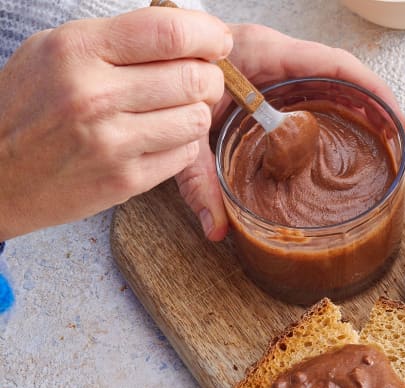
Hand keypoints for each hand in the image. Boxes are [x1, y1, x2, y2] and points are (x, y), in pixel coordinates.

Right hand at [0, 7, 231, 240]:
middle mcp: (96, 95)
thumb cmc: (28, 107)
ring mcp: (112, 142)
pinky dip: (182, 145)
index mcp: (78, 50)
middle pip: (194, 78)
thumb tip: (182, 34)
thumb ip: (115, 40)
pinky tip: (160, 139)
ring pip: (196, 120)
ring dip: (197, 114)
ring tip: (176, 111)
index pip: (168, 31)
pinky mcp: (125, 180)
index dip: (207, 35)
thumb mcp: (55, 52)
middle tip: (202, 81)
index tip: (217, 42)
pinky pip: (183, 156)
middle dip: (210, 78)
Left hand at [175, 23, 404, 241]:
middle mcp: (280, 61)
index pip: (333, 65)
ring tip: (393, 163)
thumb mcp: (185, 136)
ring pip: (340, 94)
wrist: (147, 61)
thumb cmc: (167, 79)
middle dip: (383, 121)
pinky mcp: (278, 90)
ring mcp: (282, 76)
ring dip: (371, 125)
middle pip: (348, 85)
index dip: (373, 94)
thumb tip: (217, 230)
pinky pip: (322, 102)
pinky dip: (346, 125)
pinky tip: (357, 154)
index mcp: (263, 54)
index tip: (398, 125)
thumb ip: (197, 180)